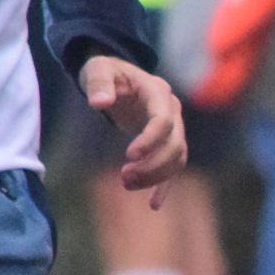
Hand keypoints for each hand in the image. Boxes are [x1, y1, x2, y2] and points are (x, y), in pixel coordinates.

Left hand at [81, 55, 185, 196]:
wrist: (117, 75)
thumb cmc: (105, 70)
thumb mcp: (97, 70)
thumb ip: (98, 83)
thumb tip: (99, 103)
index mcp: (158, 91)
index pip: (164, 120)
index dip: (151, 140)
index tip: (129, 156)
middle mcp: (172, 109)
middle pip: (175, 143)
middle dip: (152, 164)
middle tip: (124, 177)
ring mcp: (174, 125)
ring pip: (177, 157)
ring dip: (156, 175)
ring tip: (126, 183)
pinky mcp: (167, 140)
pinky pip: (174, 165)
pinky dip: (165, 184)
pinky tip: (154, 204)